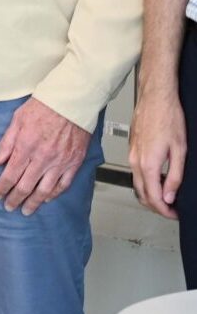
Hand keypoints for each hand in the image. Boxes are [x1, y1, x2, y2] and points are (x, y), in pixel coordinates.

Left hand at [0, 97, 90, 214]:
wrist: (71, 103)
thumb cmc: (43, 107)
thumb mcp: (17, 120)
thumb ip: (6, 143)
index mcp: (26, 147)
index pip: (10, 175)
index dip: (2, 188)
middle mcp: (43, 158)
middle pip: (25, 186)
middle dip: (15, 199)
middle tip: (9, 207)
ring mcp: (60, 162)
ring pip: (44, 190)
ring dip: (34, 203)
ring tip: (26, 210)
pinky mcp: (74, 163)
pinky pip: (63, 184)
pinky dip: (54, 194)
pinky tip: (46, 199)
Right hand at [129, 87, 184, 219]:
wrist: (155, 99)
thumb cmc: (168, 119)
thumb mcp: (180, 150)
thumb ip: (174, 176)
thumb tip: (169, 196)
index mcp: (148, 164)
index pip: (153, 197)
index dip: (164, 210)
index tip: (174, 214)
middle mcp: (136, 162)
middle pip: (141, 194)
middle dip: (155, 206)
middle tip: (171, 210)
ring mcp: (131, 155)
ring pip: (137, 184)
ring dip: (149, 195)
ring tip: (166, 197)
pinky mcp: (132, 150)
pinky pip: (136, 173)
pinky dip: (145, 182)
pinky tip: (157, 180)